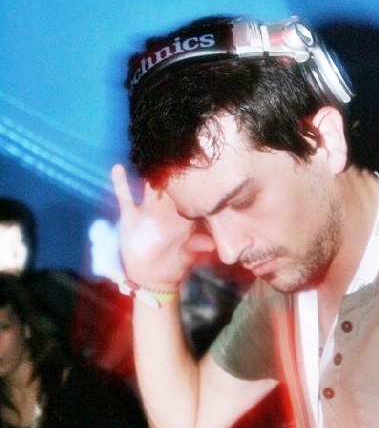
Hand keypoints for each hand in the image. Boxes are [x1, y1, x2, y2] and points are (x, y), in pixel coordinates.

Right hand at [111, 164, 214, 286]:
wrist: (151, 278)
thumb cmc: (174, 266)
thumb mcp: (185, 258)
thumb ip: (196, 248)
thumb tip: (210, 245)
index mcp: (183, 216)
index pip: (190, 194)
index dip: (193, 181)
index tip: (197, 164)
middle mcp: (167, 209)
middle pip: (170, 184)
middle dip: (172, 169)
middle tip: (174, 149)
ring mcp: (148, 210)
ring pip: (149, 186)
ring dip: (149, 172)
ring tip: (149, 153)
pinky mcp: (131, 215)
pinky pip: (124, 196)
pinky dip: (120, 183)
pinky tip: (118, 168)